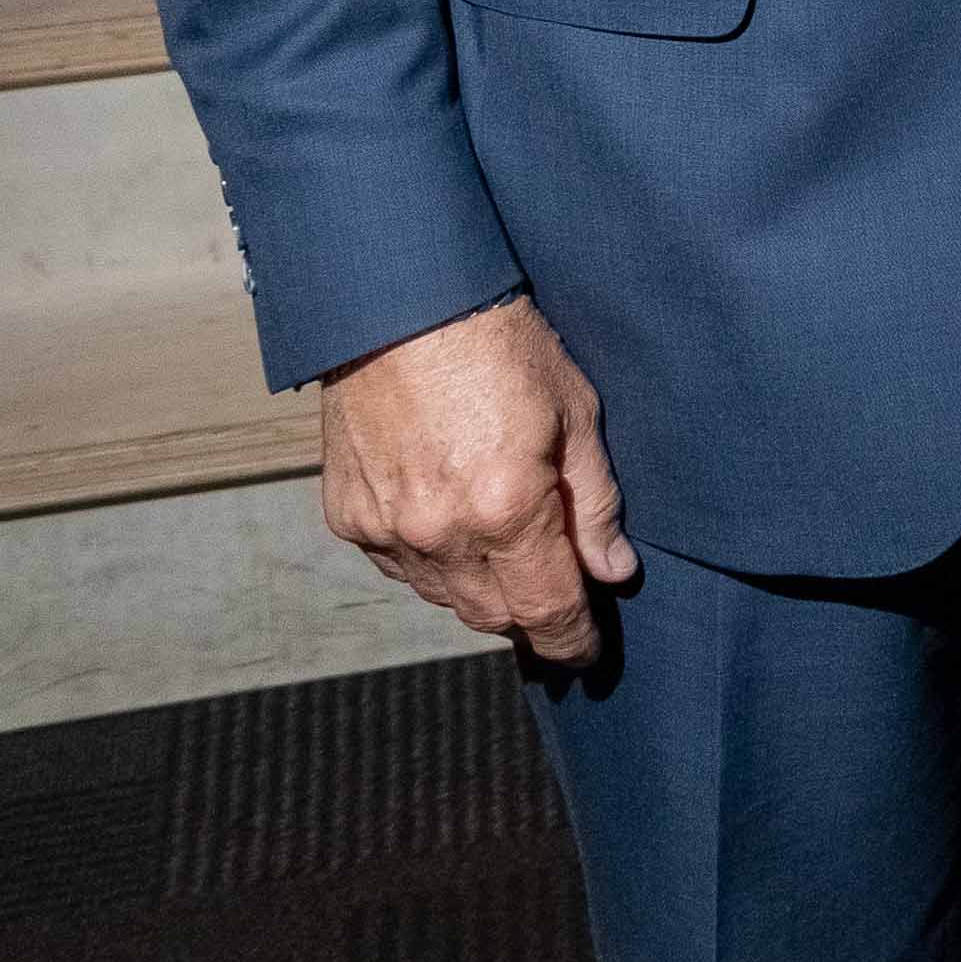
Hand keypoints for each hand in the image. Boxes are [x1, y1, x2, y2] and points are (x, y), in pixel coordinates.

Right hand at [314, 295, 632, 661]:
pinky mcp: (348, 518)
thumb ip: (595, 502)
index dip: (572, 640)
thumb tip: (611, 569)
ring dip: (483, 592)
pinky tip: (459, 533)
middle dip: (532, 617)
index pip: (546, 609)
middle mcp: (439, 533)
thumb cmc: (498, 346)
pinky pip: (402, 568)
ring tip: (512, 561)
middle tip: (561, 604)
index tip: (589, 655)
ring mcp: (386, 530)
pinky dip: (435, 565)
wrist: (398, 306)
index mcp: (505, 510)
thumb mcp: (575, 412)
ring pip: (444, 597)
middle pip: (493, 614)